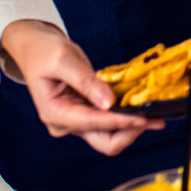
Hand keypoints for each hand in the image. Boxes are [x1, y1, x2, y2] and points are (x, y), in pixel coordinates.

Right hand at [0, 20, 162, 155]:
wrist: (36, 48)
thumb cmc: (44, 51)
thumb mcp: (63, 60)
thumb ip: (86, 81)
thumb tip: (109, 103)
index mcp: (55, 113)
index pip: (94, 123)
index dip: (120, 121)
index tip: (143, 117)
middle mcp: (65, 124)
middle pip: (104, 142)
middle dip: (129, 133)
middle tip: (154, 119)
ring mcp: (75, 121)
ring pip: (109, 135)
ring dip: (131, 127)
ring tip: (155, 113)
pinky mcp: (85, 114)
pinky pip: (108, 123)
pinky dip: (125, 117)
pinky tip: (142, 108)